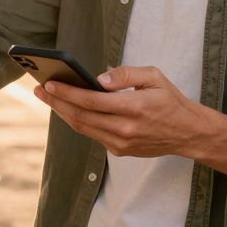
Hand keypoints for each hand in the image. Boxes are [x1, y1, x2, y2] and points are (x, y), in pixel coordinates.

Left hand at [33, 65, 209, 157]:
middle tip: (39, 89)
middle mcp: (125, 129)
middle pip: (80, 116)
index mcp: (134, 108)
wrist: (188, 133)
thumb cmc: (170, 101)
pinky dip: (77, 121)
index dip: (67, 92)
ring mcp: (121, 143)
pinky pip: (92, 134)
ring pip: (82, 128)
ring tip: (48, 97)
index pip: (91, 101)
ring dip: (62, 113)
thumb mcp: (154, 77)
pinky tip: (68, 109)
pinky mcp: (119, 151)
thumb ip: (126, 74)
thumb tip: (99, 79)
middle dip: (56, 102)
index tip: (49, 83)